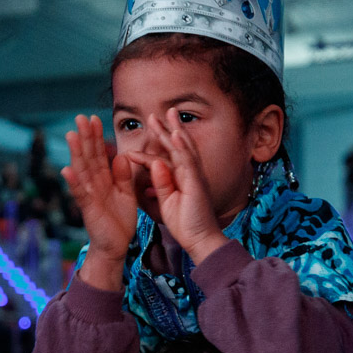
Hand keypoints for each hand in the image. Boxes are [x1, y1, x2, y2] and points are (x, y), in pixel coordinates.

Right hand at [63, 115, 137, 290]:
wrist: (116, 247)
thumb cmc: (120, 221)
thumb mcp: (126, 194)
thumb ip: (123, 176)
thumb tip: (120, 156)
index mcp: (104, 180)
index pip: (99, 154)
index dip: (97, 137)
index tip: (95, 119)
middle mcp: (93, 185)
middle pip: (89, 157)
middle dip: (85, 138)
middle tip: (81, 117)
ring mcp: (89, 196)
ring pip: (82, 171)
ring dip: (76, 154)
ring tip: (71, 135)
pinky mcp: (89, 209)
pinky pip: (80, 194)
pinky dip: (74, 183)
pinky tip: (67, 170)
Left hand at [143, 109, 229, 263]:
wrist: (200, 240)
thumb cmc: (186, 224)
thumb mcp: (167, 201)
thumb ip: (161, 183)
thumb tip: (154, 165)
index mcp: (183, 177)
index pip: (171, 154)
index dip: (162, 140)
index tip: (152, 126)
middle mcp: (191, 174)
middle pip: (179, 146)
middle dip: (169, 128)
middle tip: (159, 111)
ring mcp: (195, 177)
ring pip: (183, 149)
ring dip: (174, 131)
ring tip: (165, 115)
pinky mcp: (196, 183)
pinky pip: (188, 162)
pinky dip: (181, 147)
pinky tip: (174, 134)